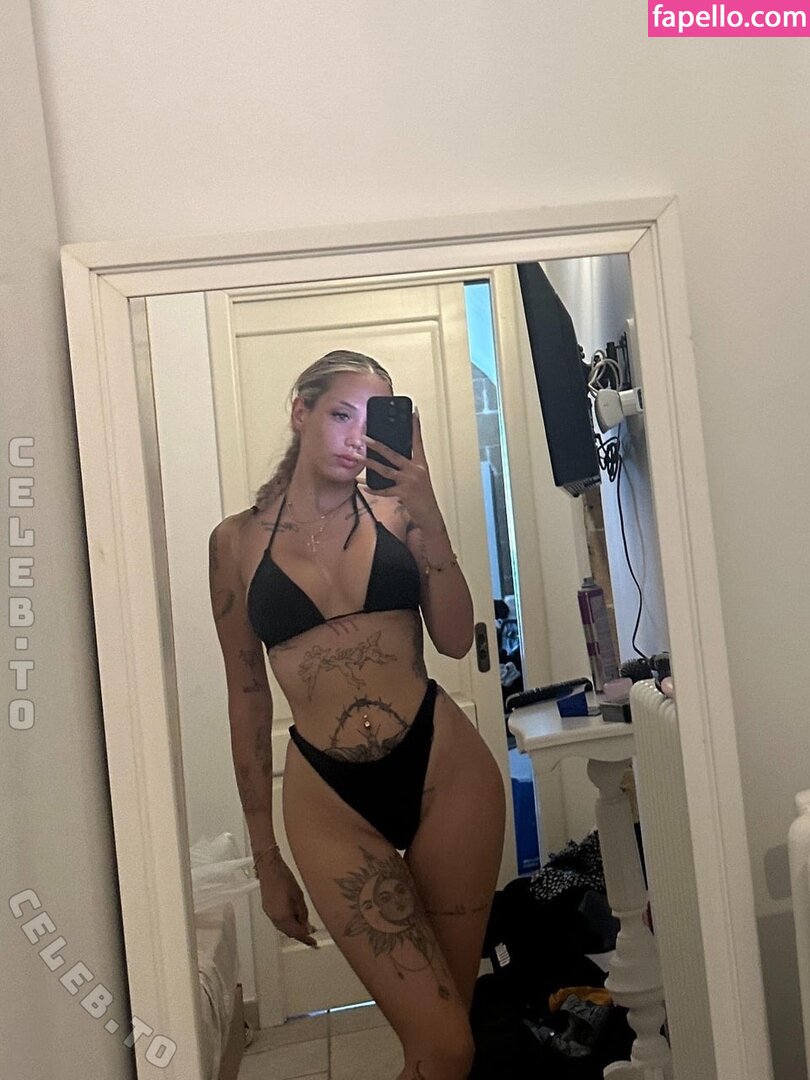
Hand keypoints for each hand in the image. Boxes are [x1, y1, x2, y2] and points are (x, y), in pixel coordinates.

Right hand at [257, 856, 317, 947]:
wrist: (270, 868)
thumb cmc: (284, 878)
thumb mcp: (299, 897)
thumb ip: (303, 913)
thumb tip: (306, 925)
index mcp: (283, 917)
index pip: (297, 934)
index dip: (306, 939)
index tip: (313, 943)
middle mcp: (274, 918)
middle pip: (289, 932)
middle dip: (300, 933)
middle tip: (311, 931)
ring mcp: (269, 913)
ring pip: (283, 927)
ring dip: (293, 927)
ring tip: (304, 922)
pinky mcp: (267, 908)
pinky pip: (278, 921)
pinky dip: (287, 921)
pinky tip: (293, 915)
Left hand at [361, 409, 441, 529]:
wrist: (430, 514)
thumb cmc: (423, 495)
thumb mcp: (419, 477)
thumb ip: (408, 467)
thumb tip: (391, 458)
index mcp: (421, 463)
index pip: (418, 441)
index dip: (416, 427)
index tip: (413, 412)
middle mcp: (415, 470)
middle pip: (393, 454)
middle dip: (377, 445)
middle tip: (365, 437)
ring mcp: (409, 481)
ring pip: (385, 470)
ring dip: (369, 463)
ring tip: (358, 457)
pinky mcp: (404, 493)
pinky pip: (384, 490)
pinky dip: (373, 488)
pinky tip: (363, 485)